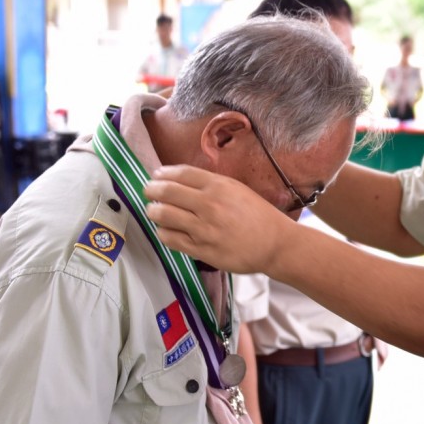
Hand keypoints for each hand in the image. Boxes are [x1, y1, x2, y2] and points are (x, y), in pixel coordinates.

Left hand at [145, 165, 293, 273]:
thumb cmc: (258, 216)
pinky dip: (163, 232)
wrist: (275, 244)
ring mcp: (204, 229)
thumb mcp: (238, 189)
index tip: (157, 176)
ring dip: (154, 211)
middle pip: (166, 192)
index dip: (163, 173)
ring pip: (163, 215)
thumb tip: (179, 180)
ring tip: (154, 211)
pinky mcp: (201, 250)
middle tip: (148, 191)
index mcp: (219, 186)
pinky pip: (170, 238)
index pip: (180, 173)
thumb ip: (210, 184)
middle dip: (151, 190)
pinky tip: (166, 229)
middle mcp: (209, 205)